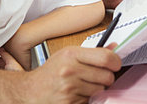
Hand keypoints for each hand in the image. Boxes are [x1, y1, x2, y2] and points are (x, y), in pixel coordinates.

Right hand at [0, 45, 120, 102]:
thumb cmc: (50, 72)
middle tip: (99, 75)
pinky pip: (90, 100)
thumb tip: (114, 47)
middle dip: (107, 77)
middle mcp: (70, 70)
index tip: (115, 64)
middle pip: (107, 76)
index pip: (106, 58)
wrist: (30, 91)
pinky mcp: (69, 102)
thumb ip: (91, 52)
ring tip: (84, 84)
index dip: (116, 62)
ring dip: (96, 89)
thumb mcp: (68, 55)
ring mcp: (70, 88)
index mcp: (71, 54)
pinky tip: (77, 93)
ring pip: (100, 90)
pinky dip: (87, 98)